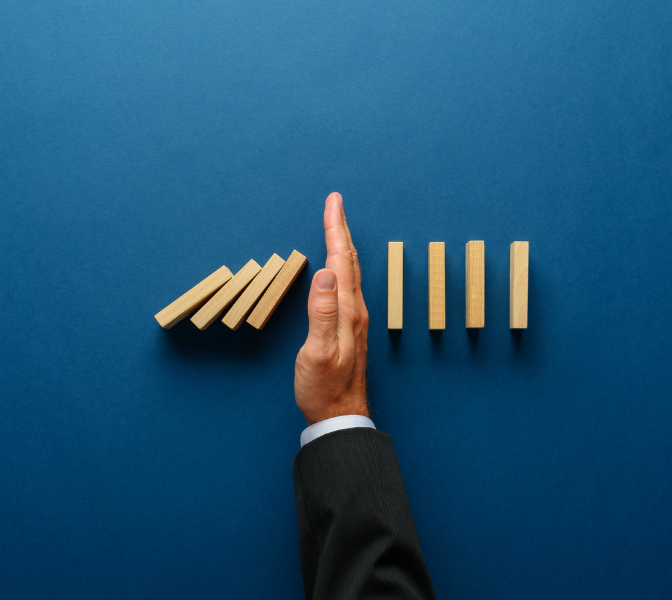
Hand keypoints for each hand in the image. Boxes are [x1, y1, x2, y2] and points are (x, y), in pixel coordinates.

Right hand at [294, 192, 369, 425]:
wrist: (339, 416)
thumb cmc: (324, 388)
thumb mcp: (318, 352)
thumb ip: (321, 313)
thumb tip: (325, 273)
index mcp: (346, 311)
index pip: (340, 260)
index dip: (335, 229)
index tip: (333, 202)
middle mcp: (354, 310)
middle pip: (347, 261)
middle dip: (339, 229)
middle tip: (334, 203)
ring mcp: (353, 319)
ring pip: (349, 272)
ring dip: (341, 245)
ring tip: (336, 226)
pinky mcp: (348, 328)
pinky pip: (346, 286)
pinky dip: (341, 266)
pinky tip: (338, 268)